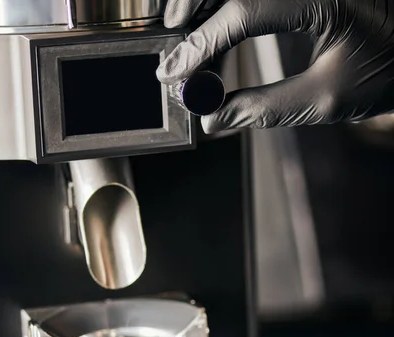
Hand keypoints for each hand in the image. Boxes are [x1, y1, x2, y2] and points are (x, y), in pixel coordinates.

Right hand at [158, 0, 393, 132]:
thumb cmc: (387, 70)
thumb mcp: (325, 99)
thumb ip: (265, 107)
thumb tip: (216, 117)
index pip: (244, 10)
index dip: (203, 44)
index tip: (176, 73)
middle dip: (192, 10)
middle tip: (172, 50)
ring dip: (206, 3)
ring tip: (185, 38)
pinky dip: (230, 4)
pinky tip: (216, 25)